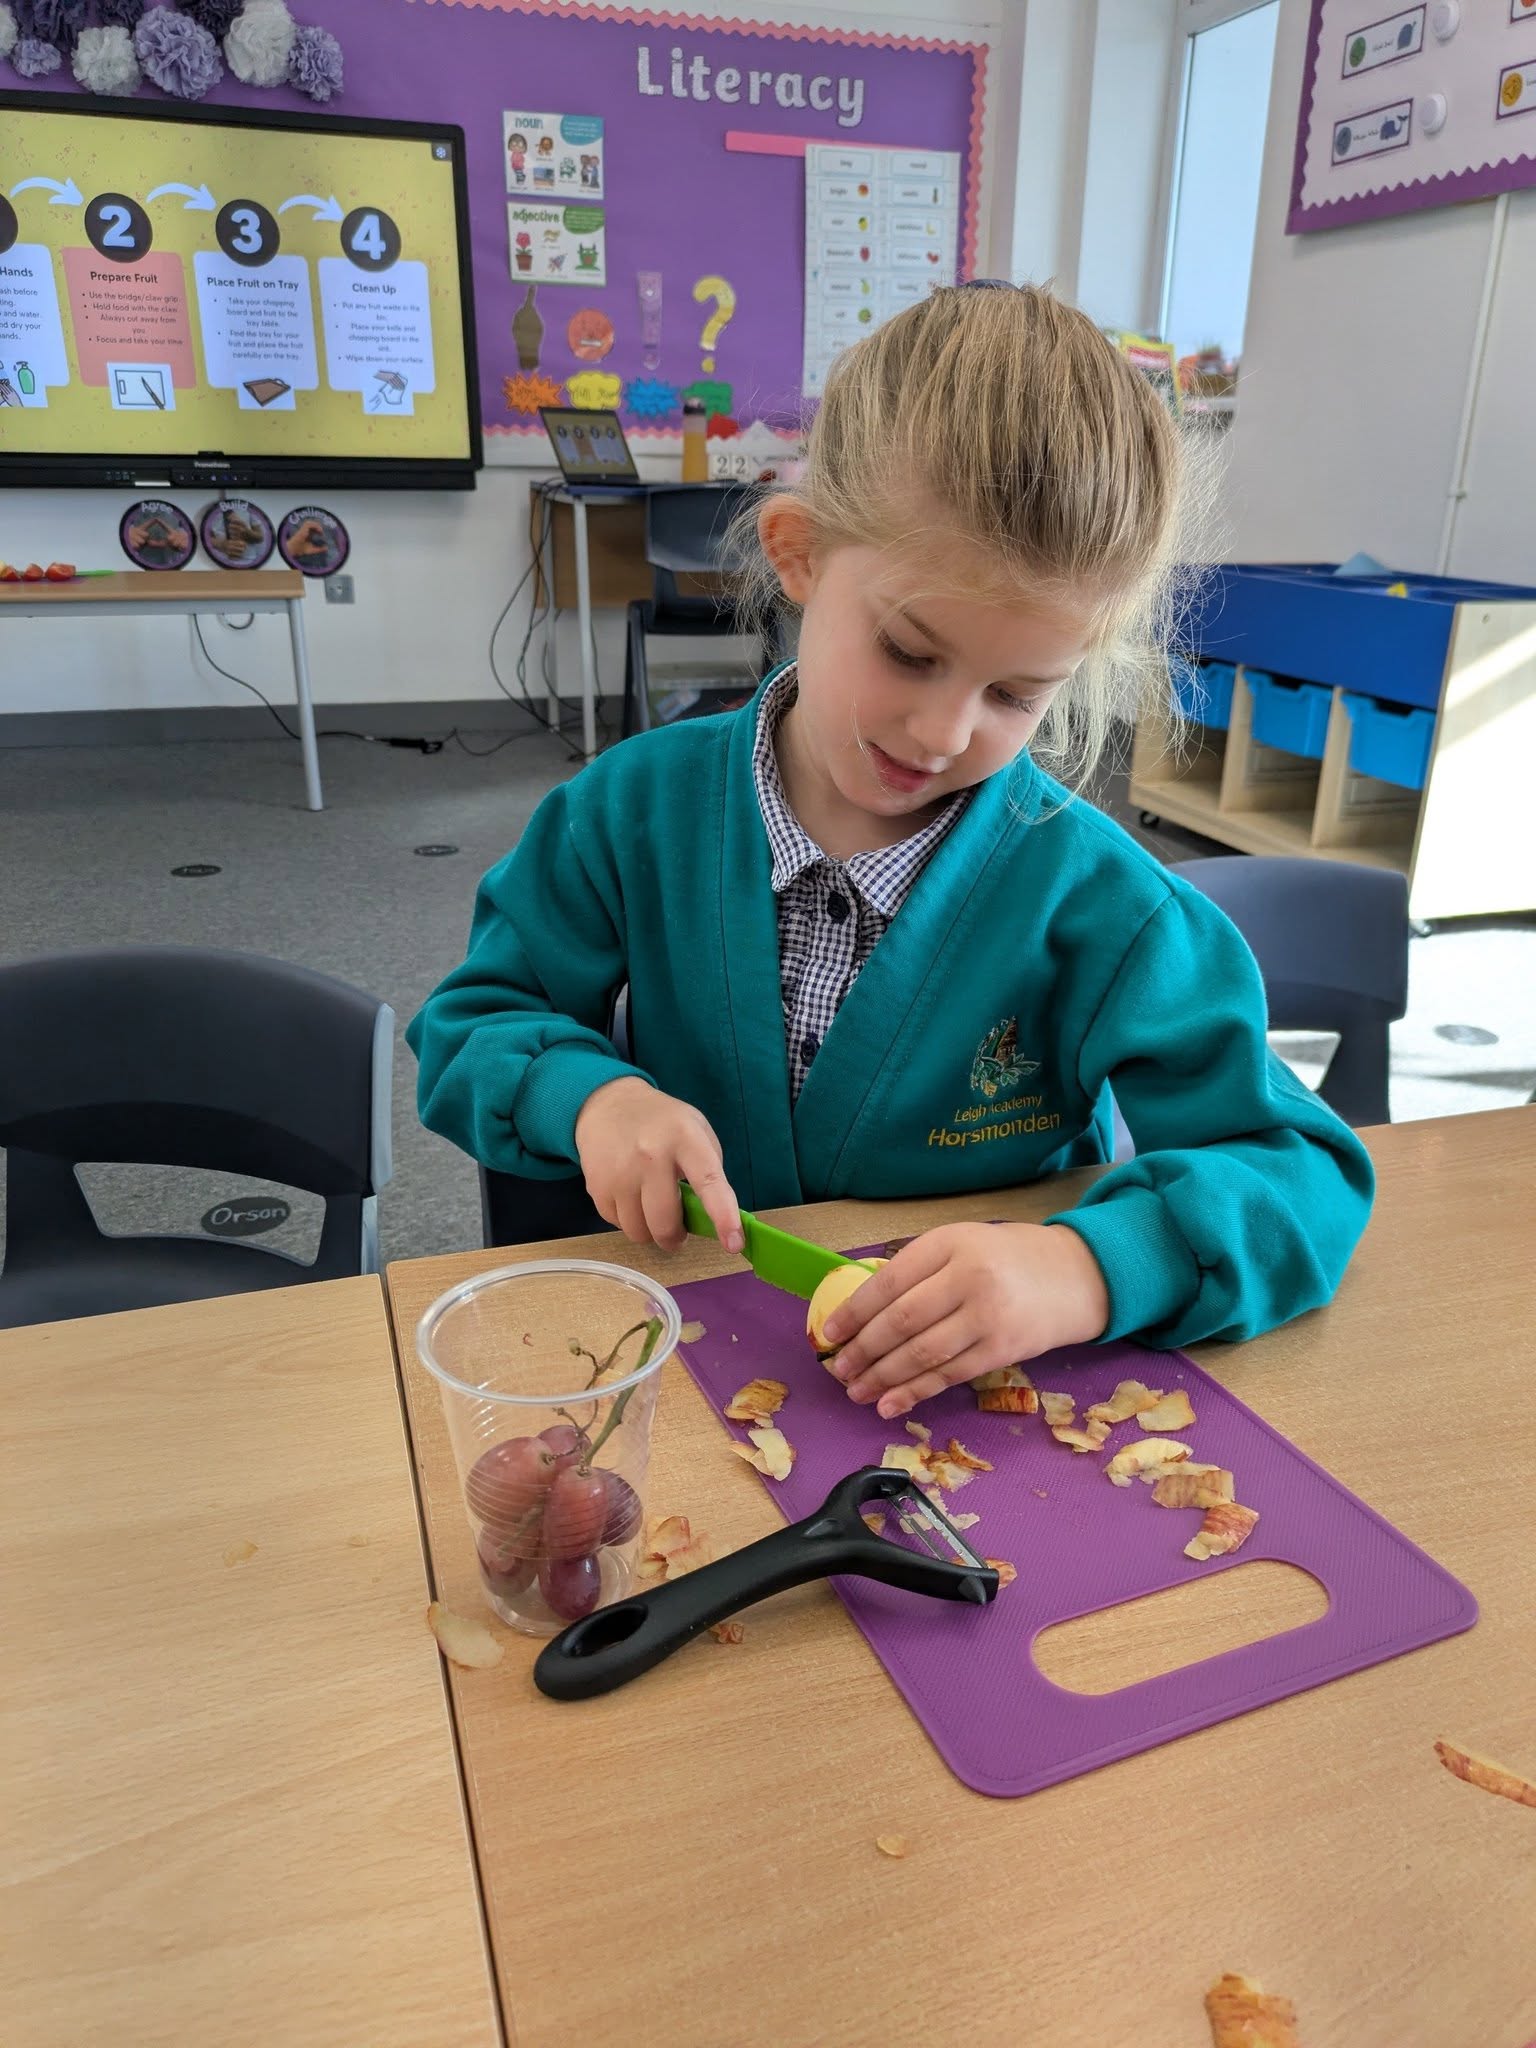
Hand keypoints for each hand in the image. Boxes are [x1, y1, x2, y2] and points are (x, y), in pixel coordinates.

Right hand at [574, 1076, 743, 1253]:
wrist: (608, 1104)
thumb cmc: (662, 1122)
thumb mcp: (696, 1130)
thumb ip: (709, 1171)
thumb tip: (712, 1217)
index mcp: (685, 1139)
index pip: (709, 1182)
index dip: (723, 1217)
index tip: (734, 1244)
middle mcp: (651, 1155)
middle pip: (665, 1222)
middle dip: (675, 1237)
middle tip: (679, 1232)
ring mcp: (620, 1172)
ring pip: (639, 1231)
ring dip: (651, 1232)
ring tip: (653, 1210)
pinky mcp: (596, 1186)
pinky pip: (618, 1225)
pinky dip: (630, 1221)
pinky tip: (632, 1200)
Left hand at [820, 1222, 1109, 1421]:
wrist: (1076, 1275)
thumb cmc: (1008, 1258)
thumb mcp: (962, 1243)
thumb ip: (920, 1269)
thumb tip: (862, 1310)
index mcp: (949, 1244)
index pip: (889, 1282)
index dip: (854, 1311)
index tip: (829, 1333)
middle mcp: (968, 1277)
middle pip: (901, 1321)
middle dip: (863, 1350)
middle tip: (838, 1369)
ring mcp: (987, 1316)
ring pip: (922, 1353)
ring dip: (883, 1377)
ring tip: (856, 1392)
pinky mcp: (1002, 1350)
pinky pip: (949, 1375)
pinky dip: (915, 1392)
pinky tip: (890, 1403)